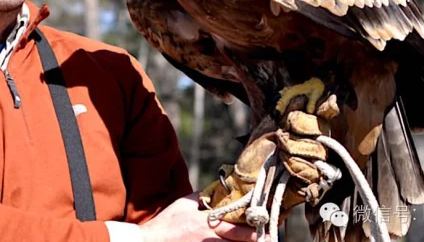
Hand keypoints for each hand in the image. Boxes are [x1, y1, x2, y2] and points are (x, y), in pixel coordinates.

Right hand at [140, 192, 260, 241]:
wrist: (151, 241)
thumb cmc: (168, 222)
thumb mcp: (185, 203)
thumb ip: (204, 196)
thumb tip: (218, 188)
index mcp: (206, 225)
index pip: (233, 228)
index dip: (250, 231)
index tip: (264, 229)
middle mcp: (209, 240)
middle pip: (236, 241)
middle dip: (253, 239)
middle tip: (270, 237)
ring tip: (262, 240)